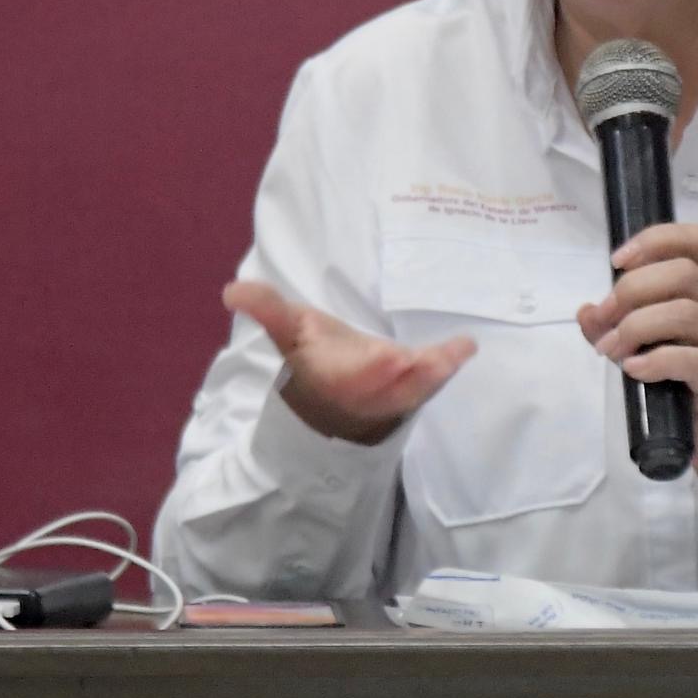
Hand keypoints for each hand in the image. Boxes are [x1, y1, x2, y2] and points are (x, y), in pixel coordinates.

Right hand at [228, 281, 476, 444]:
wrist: (334, 405)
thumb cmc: (314, 358)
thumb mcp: (290, 331)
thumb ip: (267, 308)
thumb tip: (231, 291)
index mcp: (328, 374)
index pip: (344, 374)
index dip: (364, 370)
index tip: (387, 360)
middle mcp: (360, 391)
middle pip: (382, 387)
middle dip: (400, 375)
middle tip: (421, 359)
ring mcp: (389, 396)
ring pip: (411, 390)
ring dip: (432, 373)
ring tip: (457, 350)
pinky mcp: (413, 391)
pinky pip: (431, 383)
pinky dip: (447, 366)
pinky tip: (466, 345)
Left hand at [574, 221, 697, 480]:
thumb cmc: (689, 384)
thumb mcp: (649, 347)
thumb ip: (616, 328)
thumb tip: (586, 312)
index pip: (694, 241)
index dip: (654, 240)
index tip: (616, 261)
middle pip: (684, 273)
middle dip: (633, 289)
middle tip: (605, 320)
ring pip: (687, 313)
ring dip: (637, 327)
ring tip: (611, 351)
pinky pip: (692, 360)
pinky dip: (656, 361)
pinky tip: (634, 370)